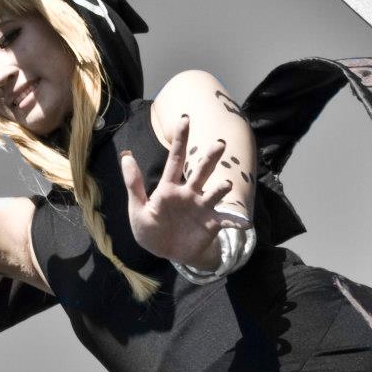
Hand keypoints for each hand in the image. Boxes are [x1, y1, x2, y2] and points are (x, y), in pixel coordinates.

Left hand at [120, 114, 249, 265]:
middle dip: (210, 158)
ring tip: (225, 185)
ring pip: (214, 193)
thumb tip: (126, 157)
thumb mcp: (138, 210)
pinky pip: (226, 220)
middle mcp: (189, 193)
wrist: (167, 253)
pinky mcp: (211, 224)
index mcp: (170, 188)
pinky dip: (236, 221)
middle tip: (219, 144)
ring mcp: (202, 207)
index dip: (181, 139)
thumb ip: (134, 185)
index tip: (185, 118)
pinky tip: (245, 223)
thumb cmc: (150, 230)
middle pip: (201, 171)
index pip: (175, 159)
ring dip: (221, 189)